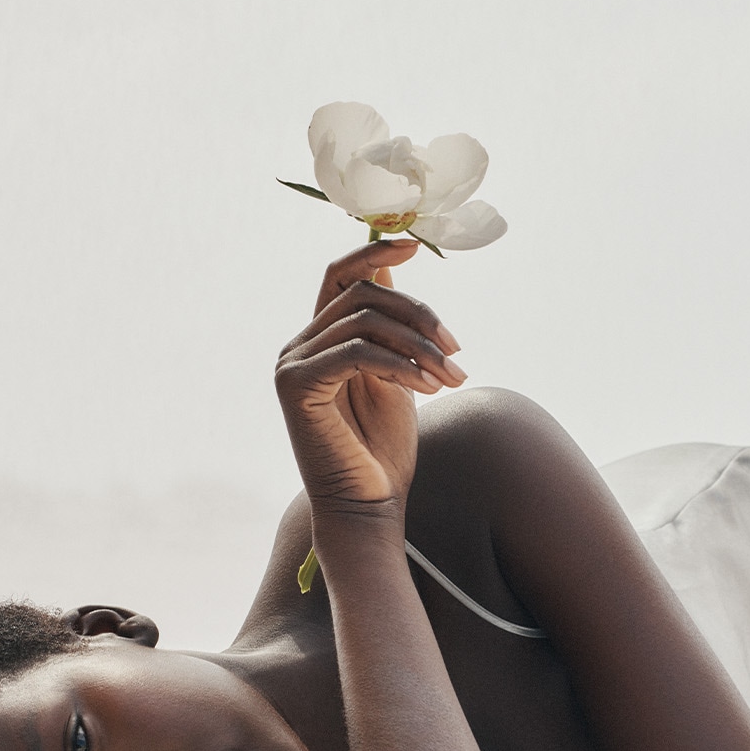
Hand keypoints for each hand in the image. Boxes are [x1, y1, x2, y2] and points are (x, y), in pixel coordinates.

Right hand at [275, 241, 464, 514]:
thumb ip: (391, 331)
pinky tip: (427, 388)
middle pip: (363, 293)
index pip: (340, 276)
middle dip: (420, 315)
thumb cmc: (383, 451)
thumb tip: (396, 269)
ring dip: (419, 344)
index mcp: (319, 341)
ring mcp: (292, 365)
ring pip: (365, 319)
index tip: (416, 243)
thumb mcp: (396, 378)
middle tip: (457, 352)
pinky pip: (356, 351)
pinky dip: (399, 364)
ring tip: (451, 378)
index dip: (376, 252)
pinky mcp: (296, 386)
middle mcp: (298, 347)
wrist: (368, 507)